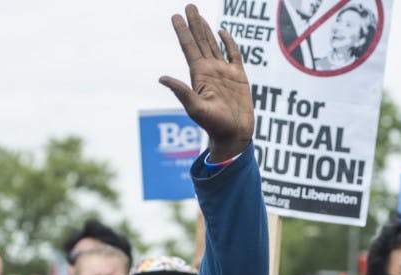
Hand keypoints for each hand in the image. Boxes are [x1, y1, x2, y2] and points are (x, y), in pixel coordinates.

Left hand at [159, 4, 252, 161]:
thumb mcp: (195, 108)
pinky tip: (222, 32)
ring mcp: (224, 72)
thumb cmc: (214, 125)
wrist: (234, 135)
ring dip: (206, 29)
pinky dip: (228, 42)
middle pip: (200, 41)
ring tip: (198, 14)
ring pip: (213, 45)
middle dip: (194, 24)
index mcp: (199, 75)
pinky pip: (233, 55)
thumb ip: (181, 92)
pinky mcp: (239, 76)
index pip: (188, 47)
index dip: (182, 31)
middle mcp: (210, 70)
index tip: (175, 16)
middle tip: (188, 6)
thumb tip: (161, 78)